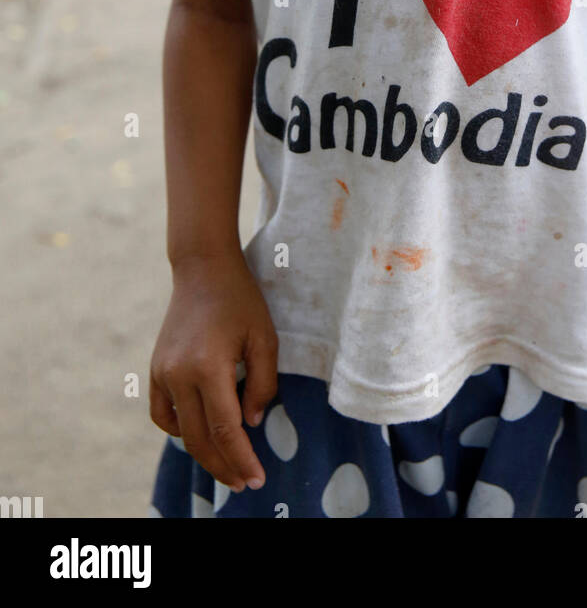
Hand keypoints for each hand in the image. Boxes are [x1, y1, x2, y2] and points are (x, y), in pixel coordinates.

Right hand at [149, 253, 279, 491]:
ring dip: (203, 453)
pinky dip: (179, 430)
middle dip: (224, 466)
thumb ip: (262, 383)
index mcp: (208, 366)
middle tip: (245, 482)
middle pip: (201, 438)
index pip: (226, 429)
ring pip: (180, 431)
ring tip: (227, 465)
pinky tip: (200, 434)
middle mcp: (179, 374)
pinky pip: (163, 414)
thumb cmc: (240, 299)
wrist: (202, 268)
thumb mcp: (265, 337)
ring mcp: (162, 373)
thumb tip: (251, 424)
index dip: (242, 458)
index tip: (257, 479)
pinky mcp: (156, 369)